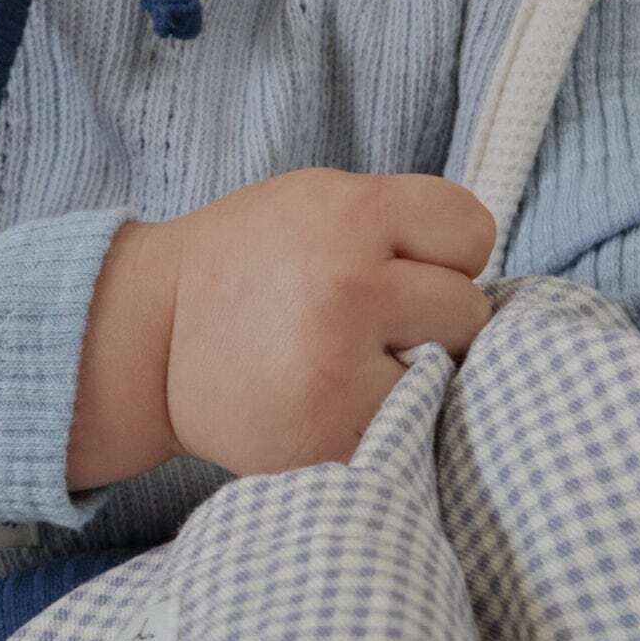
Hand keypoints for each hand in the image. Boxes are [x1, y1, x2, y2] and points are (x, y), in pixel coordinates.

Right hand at [67, 169, 497, 491]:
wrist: (151, 342)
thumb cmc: (248, 267)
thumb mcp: (316, 202)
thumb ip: (399, 223)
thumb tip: (489, 284)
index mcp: (348, 216)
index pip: (472, 231)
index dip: (444, 250)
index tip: (402, 262)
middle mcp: (347, 289)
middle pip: (469, 309)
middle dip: (431, 315)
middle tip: (368, 320)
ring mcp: (339, 373)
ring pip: (448, 375)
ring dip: (416, 371)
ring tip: (351, 362)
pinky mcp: (332, 438)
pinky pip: (410, 427)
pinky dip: (386, 419)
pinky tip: (334, 401)